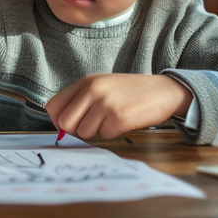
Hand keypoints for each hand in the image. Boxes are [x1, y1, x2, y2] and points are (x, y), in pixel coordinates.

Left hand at [46, 74, 191, 139]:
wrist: (164, 91)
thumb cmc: (130, 92)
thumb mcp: (102, 86)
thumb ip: (80, 99)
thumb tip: (60, 124)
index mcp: (85, 81)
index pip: (53, 106)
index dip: (58, 121)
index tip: (70, 124)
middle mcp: (93, 90)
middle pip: (64, 123)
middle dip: (75, 130)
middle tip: (93, 125)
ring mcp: (105, 103)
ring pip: (82, 132)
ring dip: (96, 132)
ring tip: (110, 120)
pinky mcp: (119, 118)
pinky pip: (103, 136)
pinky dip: (111, 133)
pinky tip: (123, 122)